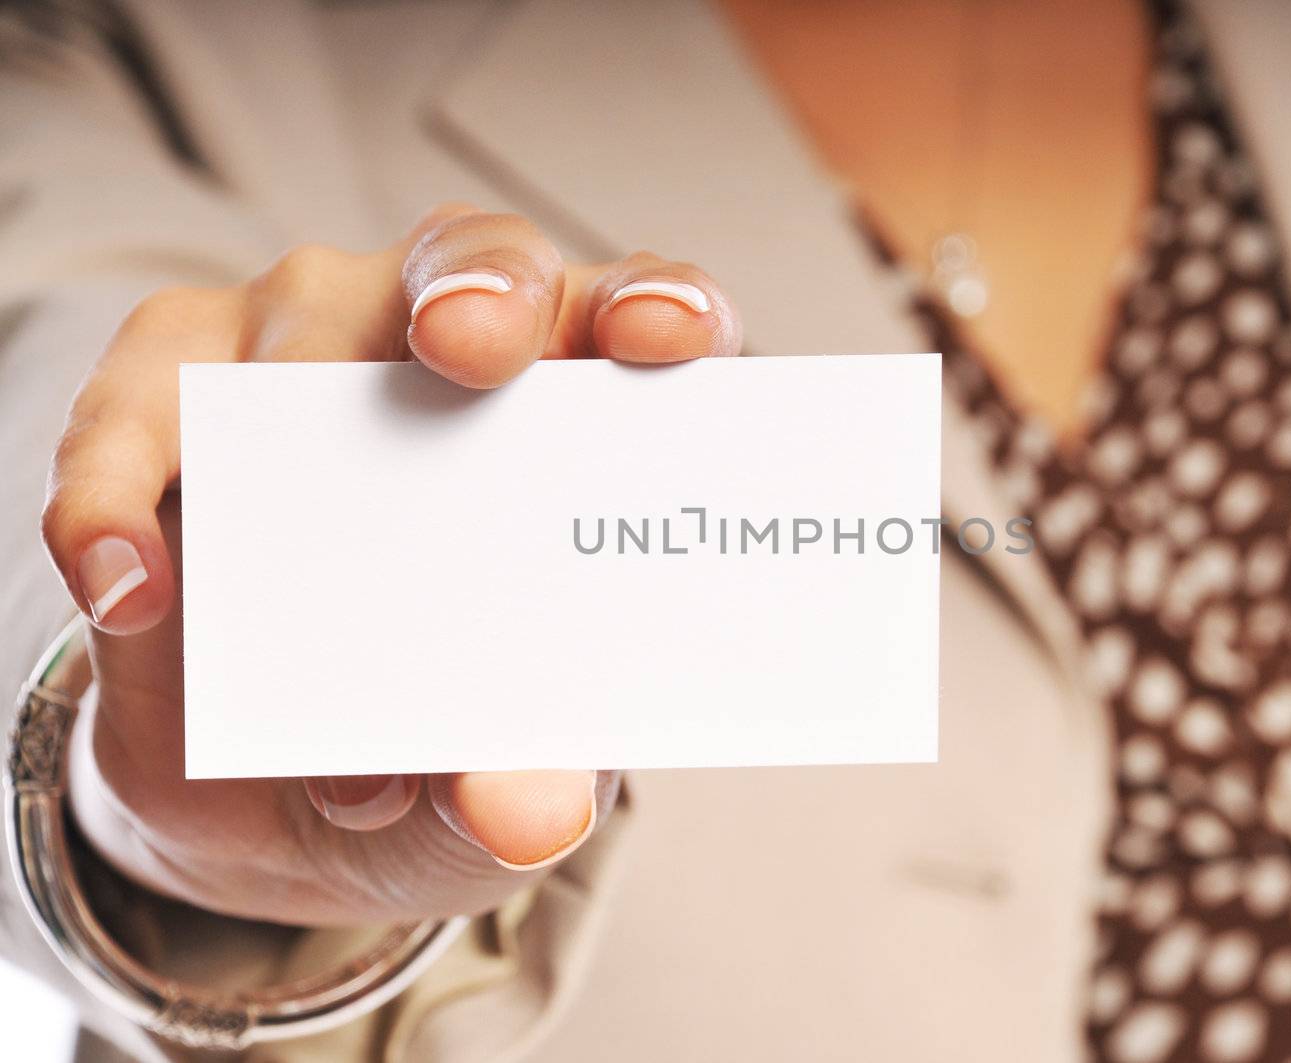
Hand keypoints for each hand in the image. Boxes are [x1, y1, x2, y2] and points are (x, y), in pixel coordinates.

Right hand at [39, 204, 741, 924]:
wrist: (273, 806)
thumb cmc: (433, 762)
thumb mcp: (485, 806)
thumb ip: (516, 804)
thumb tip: (527, 808)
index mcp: (573, 424)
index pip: (638, 320)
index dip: (664, 308)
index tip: (669, 340)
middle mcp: (448, 350)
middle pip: (480, 259)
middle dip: (482, 288)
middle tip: (470, 346)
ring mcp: (304, 349)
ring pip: (306, 310)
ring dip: (298, 436)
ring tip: (294, 593)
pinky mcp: (163, 397)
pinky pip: (131, 413)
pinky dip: (117, 497)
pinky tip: (131, 590)